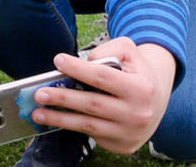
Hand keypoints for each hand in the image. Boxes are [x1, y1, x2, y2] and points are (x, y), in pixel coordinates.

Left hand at [29, 38, 176, 154]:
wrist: (157, 102)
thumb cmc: (138, 73)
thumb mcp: (131, 52)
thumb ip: (110, 50)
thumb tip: (86, 62)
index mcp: (141, 88)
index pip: (103, 77)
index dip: (78, 68)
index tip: (58, 61)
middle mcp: (137, 113)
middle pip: (92, 104)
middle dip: (62, 99)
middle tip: (40, 94)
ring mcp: (129, 132)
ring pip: (88, 124)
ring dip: (59, 119)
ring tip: (38, 113)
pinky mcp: (122, 145)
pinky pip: (92, 134)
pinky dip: (72, 127)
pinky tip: (56, 121)